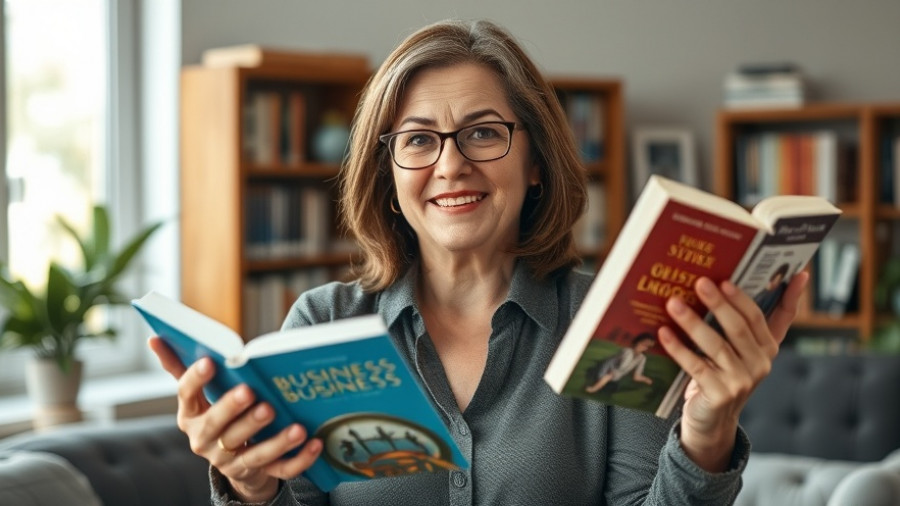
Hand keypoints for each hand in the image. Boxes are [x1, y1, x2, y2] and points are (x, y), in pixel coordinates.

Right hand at [148, 337, 322, 501]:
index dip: (196, 379)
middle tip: (251, 393)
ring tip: (295, 426)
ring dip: (275, 440)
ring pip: (254, 453)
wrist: (234, 462)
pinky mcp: (260, 473)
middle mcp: (208, 442)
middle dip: (234, 410)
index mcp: (192, 417)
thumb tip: (154, 338)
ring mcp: (233, 462)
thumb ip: (179, 368)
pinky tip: (315, 442)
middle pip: (220, 427)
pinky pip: (281, 469)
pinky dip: (300, 459)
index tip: (210, 361)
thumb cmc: (218, 416)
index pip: (187, 396)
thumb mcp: (198, 395)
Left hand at [657, 272, 807, 471]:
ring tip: (673, 303)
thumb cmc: (725, 375)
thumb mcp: (746, 349)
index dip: (743, 297)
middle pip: (737, 327)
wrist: (714, 421)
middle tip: (699, 282)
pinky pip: (695, 366)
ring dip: (692, 322)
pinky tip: (663, 333)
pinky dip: (678, 348)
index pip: (757, 317)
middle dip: (717, 303)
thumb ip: (763, 319)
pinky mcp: (720, 394)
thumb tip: (794, 277)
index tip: (727, 279)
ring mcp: (741, 381)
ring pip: (715, 345)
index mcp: (768, 348)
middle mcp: (760, 364)